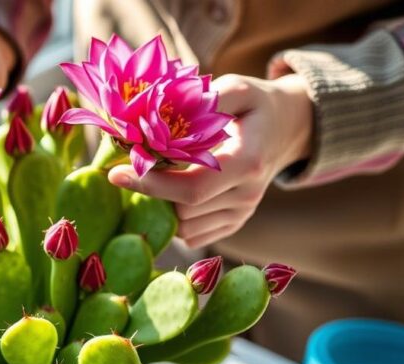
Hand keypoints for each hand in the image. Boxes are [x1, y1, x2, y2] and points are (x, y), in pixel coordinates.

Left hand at [108, 74, 312, 247]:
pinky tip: (173, 191)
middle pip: (182, 210)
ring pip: (183, 227)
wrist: (287, 129)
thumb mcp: (237, 88)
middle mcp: (247, 196)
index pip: (191, 188)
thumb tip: (161, 113)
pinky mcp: (233, 225)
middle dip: (153, 191)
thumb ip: (203, 99)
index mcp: (247, 164)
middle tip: (135, 165)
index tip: (116, 173)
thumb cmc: (254, 105)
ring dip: (162, 204)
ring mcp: (242, 214)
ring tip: (159, 174)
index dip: (151, 184)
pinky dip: (174, 217)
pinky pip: (191, 235)